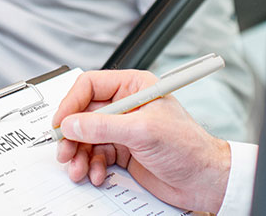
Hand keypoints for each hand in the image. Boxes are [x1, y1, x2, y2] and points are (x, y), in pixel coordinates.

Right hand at [52, 70, 230, 213]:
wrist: (204, 179)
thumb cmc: (188, 147)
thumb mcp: (142, 131)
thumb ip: (103, 126)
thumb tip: (72, 124)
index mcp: (134, 87)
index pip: (90, 86)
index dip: (71, 103)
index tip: (61, 123)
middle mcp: (126, 106)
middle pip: (83, 114)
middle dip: (72, 135)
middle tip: (65, 151)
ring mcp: (123, 130)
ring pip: (87, 137)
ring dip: (79, 154)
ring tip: (79, 168)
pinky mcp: (124, 151)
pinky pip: (96, 155)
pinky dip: (92, 166)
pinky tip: (97, 174)